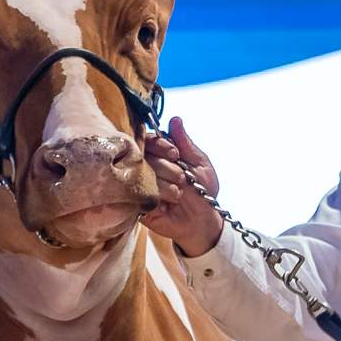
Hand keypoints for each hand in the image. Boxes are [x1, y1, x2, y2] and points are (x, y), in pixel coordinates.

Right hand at [143, 117, 225, 258]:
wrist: (203, 220)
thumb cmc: (202, 191)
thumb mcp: (200, 163)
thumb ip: (186, 143)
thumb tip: (175, 119)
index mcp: (160, 155)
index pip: (149, 140)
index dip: (162, 146)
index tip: (177, 155)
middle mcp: (147, 168)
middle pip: (146, 157)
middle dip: (168, 168)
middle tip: (182, 179)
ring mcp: (140, 186)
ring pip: (145, 176)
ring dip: (167, 185)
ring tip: (178, 195)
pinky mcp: (137, 205)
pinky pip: (141, 195)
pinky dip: (159, 199)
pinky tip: (168, 204)